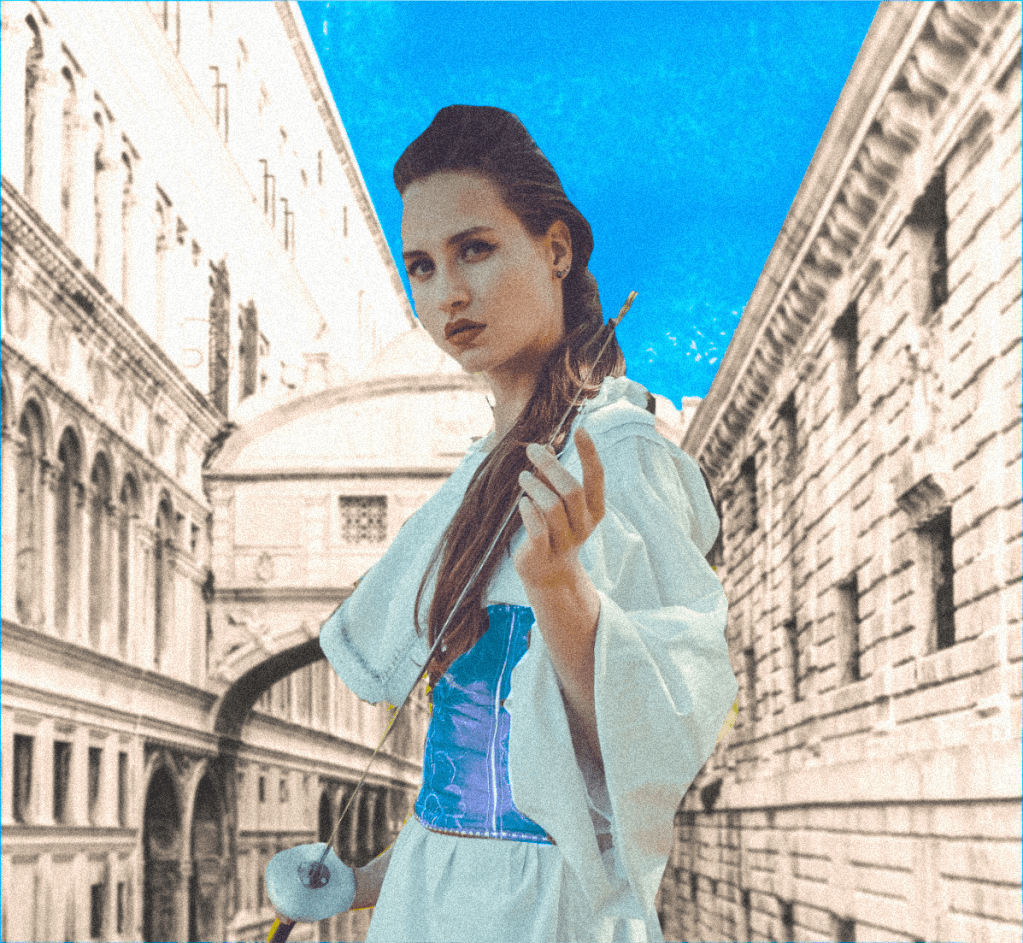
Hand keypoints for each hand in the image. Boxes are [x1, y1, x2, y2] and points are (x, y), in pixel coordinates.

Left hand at [514, 427, 604, 588]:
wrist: (549, 574)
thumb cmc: (554, 529)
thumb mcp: (558, 502)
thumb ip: (552, 478)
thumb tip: (546, 447)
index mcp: (594, 509)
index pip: (596, 476)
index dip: (589, 453)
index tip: (580, 429)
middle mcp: (584, 525)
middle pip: (572, 489)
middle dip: (551, 466)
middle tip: (532, 450)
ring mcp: (566, 541)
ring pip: (553, 507)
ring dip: (535, 486)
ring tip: (523, 476)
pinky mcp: (544, 553)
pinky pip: (538, 529)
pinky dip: (528, 511)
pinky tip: (522, 503)